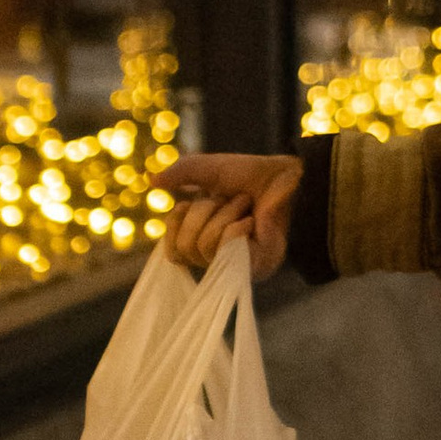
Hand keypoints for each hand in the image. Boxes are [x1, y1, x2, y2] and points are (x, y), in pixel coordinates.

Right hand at [154, 152, 302, 279]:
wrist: (289, 177)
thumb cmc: (253, 175)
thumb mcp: (210, 170)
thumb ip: (181, 173)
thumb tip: (151, 181)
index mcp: (205, 241)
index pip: (173, 251)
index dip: (175, 224)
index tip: (189, 202)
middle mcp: (219, 259)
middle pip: (185, 246)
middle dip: (205, 212)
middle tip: (231, 200)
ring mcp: (236, 267)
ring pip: (203, 246)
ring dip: (224, 215)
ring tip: (246, 206)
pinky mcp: (254, 269)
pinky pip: (225, 251)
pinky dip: (235, 227)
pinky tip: (253, 221)